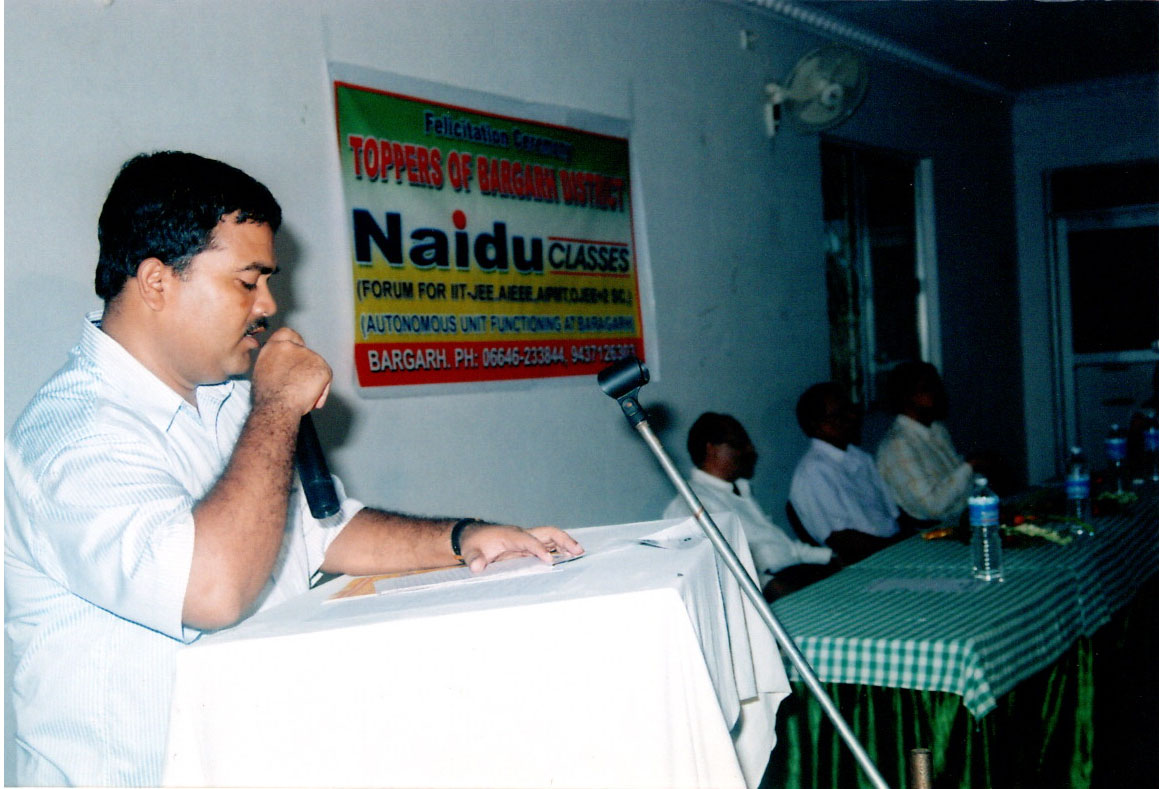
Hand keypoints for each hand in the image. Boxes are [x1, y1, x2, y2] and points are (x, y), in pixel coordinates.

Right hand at [251, 327, 331, 414]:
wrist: (277, 407)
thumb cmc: (267, 397)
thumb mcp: (263, 371)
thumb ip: (275, 362)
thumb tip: (284, 365)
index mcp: (273, 346)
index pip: (287, 333)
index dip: (294, 343)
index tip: (296, 354)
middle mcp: (291, 346)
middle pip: (304, 352)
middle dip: (305, 367)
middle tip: (299, 384)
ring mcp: (308, 355)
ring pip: (316, 366)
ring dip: (313, 379)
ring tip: (300, 395)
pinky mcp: (322, 366)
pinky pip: (326, 378)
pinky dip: (322, 389)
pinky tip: (311, 399)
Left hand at [459, 524, 583, 572]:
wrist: (473, 536)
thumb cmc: (474, 544)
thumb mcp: (471, 552)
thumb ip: (474, 559)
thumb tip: (477, 567)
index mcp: (510, 535)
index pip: (528, 540)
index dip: (538, 549)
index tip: (548, 560)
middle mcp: (522, 534)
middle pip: (547, 532)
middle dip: (563, 540)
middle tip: (577, 551)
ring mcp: (526, 538)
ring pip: (550, 537)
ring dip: (565, 543)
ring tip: (579, 553)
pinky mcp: (528, 545)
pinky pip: (547, 544)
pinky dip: (559, 548)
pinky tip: (568, 556)